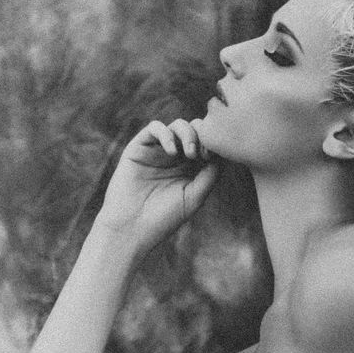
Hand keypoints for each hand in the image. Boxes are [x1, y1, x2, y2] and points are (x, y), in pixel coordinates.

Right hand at [95, 120, 218, 254]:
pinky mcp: (139, 148)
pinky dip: (166, 134)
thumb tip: (221, 154)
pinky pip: (155, 127)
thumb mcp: (194, 197)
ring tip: (188, 154)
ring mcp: (158, 151)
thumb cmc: (164, 217)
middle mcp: (176, 157)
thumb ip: (210, 175)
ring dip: (187, 134)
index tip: (212, 157)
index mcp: (191, 168)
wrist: (131, 227)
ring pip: (178, 125)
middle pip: (196, 130)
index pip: (208, 144)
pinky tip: (171, 152)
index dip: (213, 144)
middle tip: (201, 155)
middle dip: (202, 136)